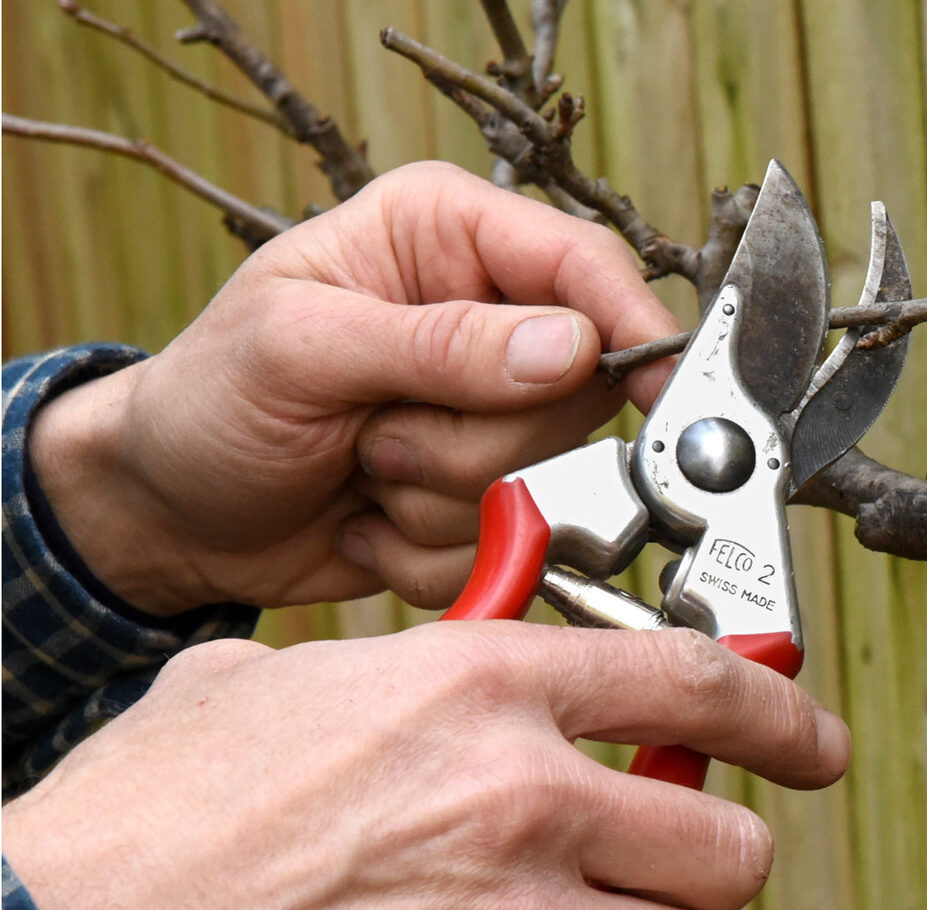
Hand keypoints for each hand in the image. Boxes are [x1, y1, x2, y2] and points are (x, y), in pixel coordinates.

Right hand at [1, 621, 850, 909]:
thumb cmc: (148, 824)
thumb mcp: (273, 688)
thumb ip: (397, 671)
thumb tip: (446, 674)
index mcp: (479, 690)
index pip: (696, 681)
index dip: (783, 715)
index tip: (814, 741)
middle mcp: (521, 802)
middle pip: (726, 844)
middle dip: (709, 866)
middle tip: (673, 873)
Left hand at [28, 160, 680, 614]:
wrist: (167, 515)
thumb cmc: (207, 402)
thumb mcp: (298, 350)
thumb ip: (436, 343)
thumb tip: (569, 346)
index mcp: (447, 235)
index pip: (586, 266)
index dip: (628, 326)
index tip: (652, 388)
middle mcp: (488, 317)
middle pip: (578, 393)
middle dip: (475, 439)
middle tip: (374, 435)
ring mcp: (493, 413)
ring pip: (550, 477)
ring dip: (444, 497)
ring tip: (361, 470)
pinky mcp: (490, 496)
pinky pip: (516, 541)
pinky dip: (434, 548)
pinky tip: (370, 515)